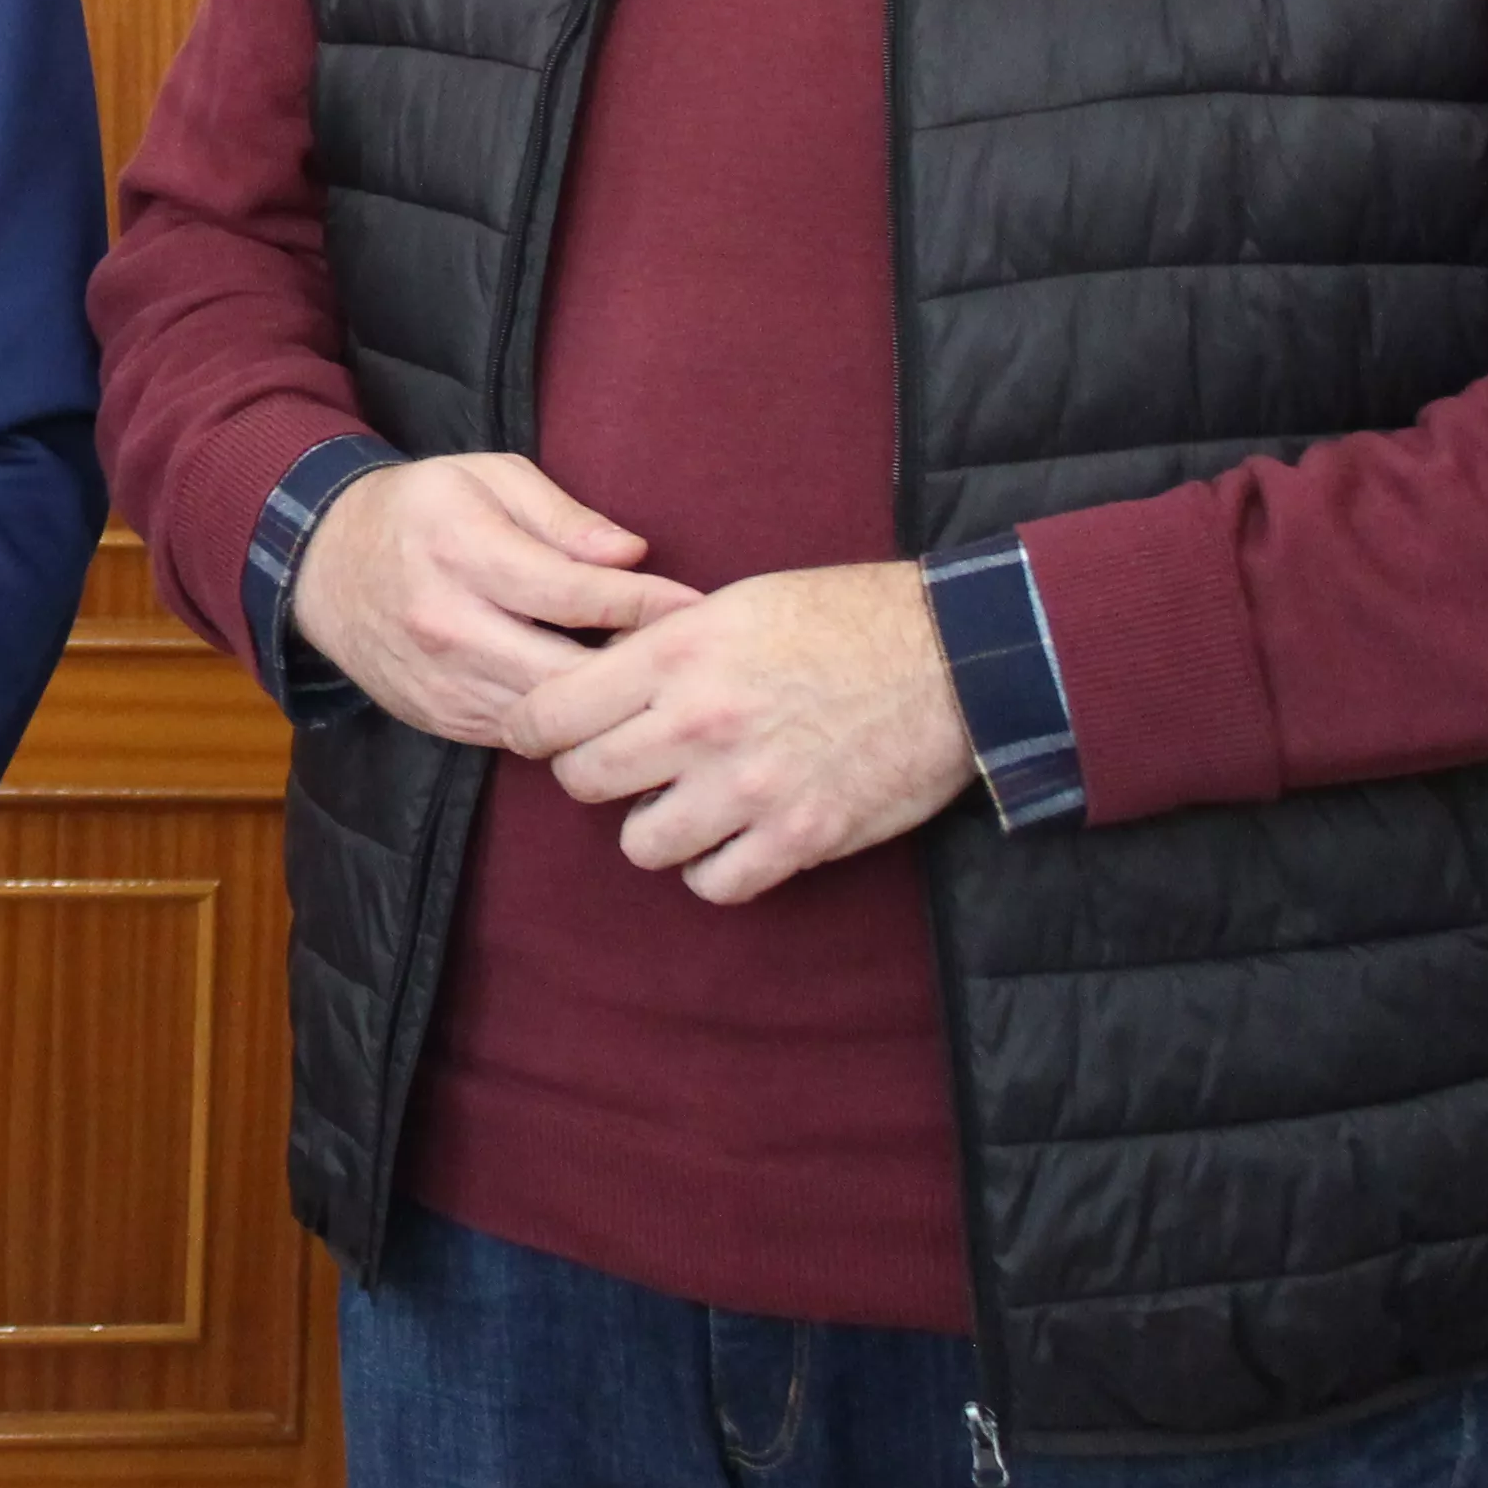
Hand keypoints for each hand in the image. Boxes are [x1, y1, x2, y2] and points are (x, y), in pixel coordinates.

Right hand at [291, 451, 702, 742]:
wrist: (324, 567)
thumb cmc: (422, 510)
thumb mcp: (487, 478)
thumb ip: (563, 515)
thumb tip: (633, 553)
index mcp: (459, 551)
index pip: (572, 594)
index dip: (644, 603)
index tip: (696, 605)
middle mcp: (446, 624)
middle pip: (566, 672)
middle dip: (635, 670)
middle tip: (686, 657)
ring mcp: (441, 681)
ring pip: (548, 718)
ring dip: (604, 706)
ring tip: (649, 682)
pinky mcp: (440, 719)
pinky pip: (521, 736)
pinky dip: (564, 723)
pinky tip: (594, 700)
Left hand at [501, 560, 976, 904]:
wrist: (953, 658)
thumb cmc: (841, 618)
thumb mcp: (732, 604)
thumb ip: (657, 643)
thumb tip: (590, 671)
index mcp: (676, 652)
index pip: (550, 712)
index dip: (534, 728)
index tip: (543, 733)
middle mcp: (701, 722)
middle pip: (583, 781)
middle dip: (592, 775)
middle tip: (622, 766)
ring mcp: (749, 786)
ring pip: (640, 844)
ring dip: (653, 827)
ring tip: (682, 802)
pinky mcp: (799, 837)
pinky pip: (713, 883)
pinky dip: (713, 868)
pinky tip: (729, 837)